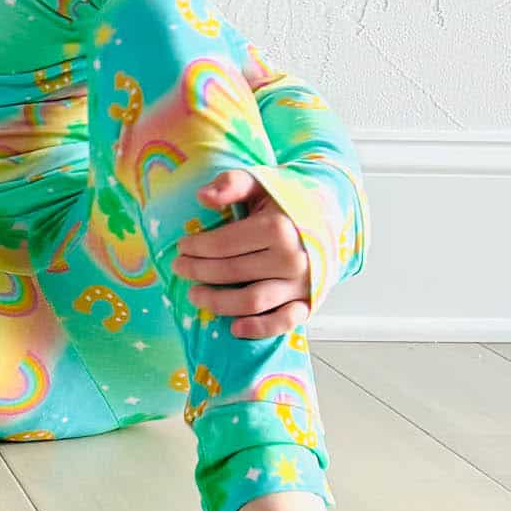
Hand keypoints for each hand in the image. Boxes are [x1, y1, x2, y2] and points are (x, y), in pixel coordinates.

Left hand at [174, 169, 309, 339]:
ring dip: (218, 302)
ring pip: (251, 301)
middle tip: (179, 268)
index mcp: (278, 227)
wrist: (331, 214)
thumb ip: (231, 183)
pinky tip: (234, 328)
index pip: (224, 244)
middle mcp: (291, 259)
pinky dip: (260, 329)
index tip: (181, 247)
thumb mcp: (260, 182)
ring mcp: (301, 283)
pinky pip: (284, 321)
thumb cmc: (288, 200)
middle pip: (232, 272)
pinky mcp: (309, 301)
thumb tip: (202, 197)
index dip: (197, 247)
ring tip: (195, 295)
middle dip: (199, 272)